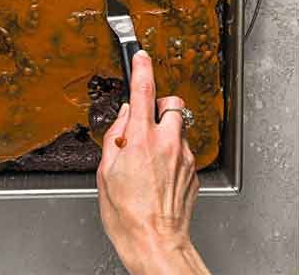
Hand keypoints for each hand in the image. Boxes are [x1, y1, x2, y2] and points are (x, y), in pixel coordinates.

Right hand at [97, 50, 208, 274]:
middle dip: (159, 106)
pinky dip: (172, 155)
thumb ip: (115, 137)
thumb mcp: (105, 172)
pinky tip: (158, 176)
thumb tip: (124, 117)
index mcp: (141, 140)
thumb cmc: (127, 215)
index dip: (142, 68)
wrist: (155, 241)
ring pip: (179, 128)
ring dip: (165, 133)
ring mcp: (184, 157)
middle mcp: (168, 143)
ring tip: (149, 159)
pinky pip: (183, 150)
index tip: (141, 57)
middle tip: (145, 122)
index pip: (143, 91)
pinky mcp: (193, 171)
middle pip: (172, 103)